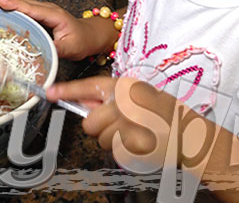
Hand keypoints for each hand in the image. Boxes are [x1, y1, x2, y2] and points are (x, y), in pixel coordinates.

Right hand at [0, 0, 109, 59]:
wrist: (91, 35)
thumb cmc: (82, 40)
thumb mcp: (70, 48)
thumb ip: (55, 49)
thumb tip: (39, 53)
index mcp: (54, 15)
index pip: (32, 9)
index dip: (15, 5)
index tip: (1, 2)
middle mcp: (47, 9)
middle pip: (23, 2)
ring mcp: (43, 10)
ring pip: (21, 4)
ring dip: (4, 0)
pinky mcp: (40, 15)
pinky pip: (24, 9)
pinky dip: (10, 7)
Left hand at [47, 76, 176, 170]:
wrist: (188, 133)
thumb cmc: (163, 113)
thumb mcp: (137, 95)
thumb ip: (110, 98)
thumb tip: (85, 101)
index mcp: (123, 87)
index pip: (87, 87)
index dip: (66, 91)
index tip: (50, 93)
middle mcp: (122, 103)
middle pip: (89, 123)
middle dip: (100, 128)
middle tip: (120, 124)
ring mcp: (126, 124)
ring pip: (101, 140)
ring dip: (113, 140)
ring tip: (134, 132)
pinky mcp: (130, 144)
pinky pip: (114, 151)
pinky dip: (124, 150)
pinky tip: (139, 141)